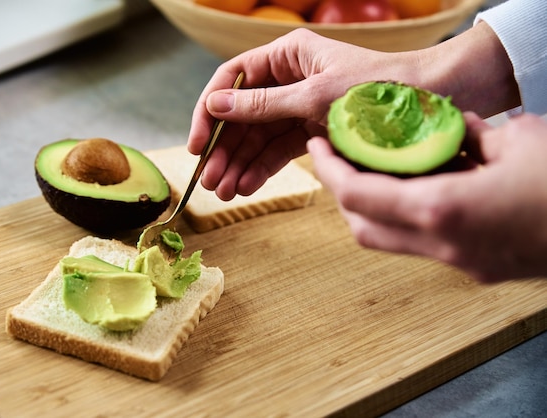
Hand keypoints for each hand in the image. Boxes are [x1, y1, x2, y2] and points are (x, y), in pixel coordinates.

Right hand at [188, 28, 421, 200]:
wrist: (429, 106)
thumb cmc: (376, 89)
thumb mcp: (313, 96)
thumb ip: (263, 104)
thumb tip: (214, 106)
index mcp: (286, 55)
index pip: (232, 81)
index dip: (208, 112)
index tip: (197, 143)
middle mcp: (288, 79)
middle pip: (241, 115)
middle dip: (224, 148)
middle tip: (210, 181)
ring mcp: (299, 106)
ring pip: (258, 137)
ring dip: (240, 164)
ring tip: (225, 192)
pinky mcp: (311, 131)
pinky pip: (279, 150)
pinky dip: (263, 168)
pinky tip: (247, 187)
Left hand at [307, 112, 546, 282]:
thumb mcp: (519, 140)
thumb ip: (468, 137)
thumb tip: (445, 132)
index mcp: (445, 211)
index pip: (359, 196)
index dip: (331, 170)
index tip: (320, 146)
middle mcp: (444, 247)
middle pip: (363, 228)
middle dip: (343, 193)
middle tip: (341, 158)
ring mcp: (460, 264)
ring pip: (390, 241)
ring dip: (373, 208)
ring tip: (375, 170)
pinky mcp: (477, 268)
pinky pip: (423, 244)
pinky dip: (407, 218)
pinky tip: (419, 189)